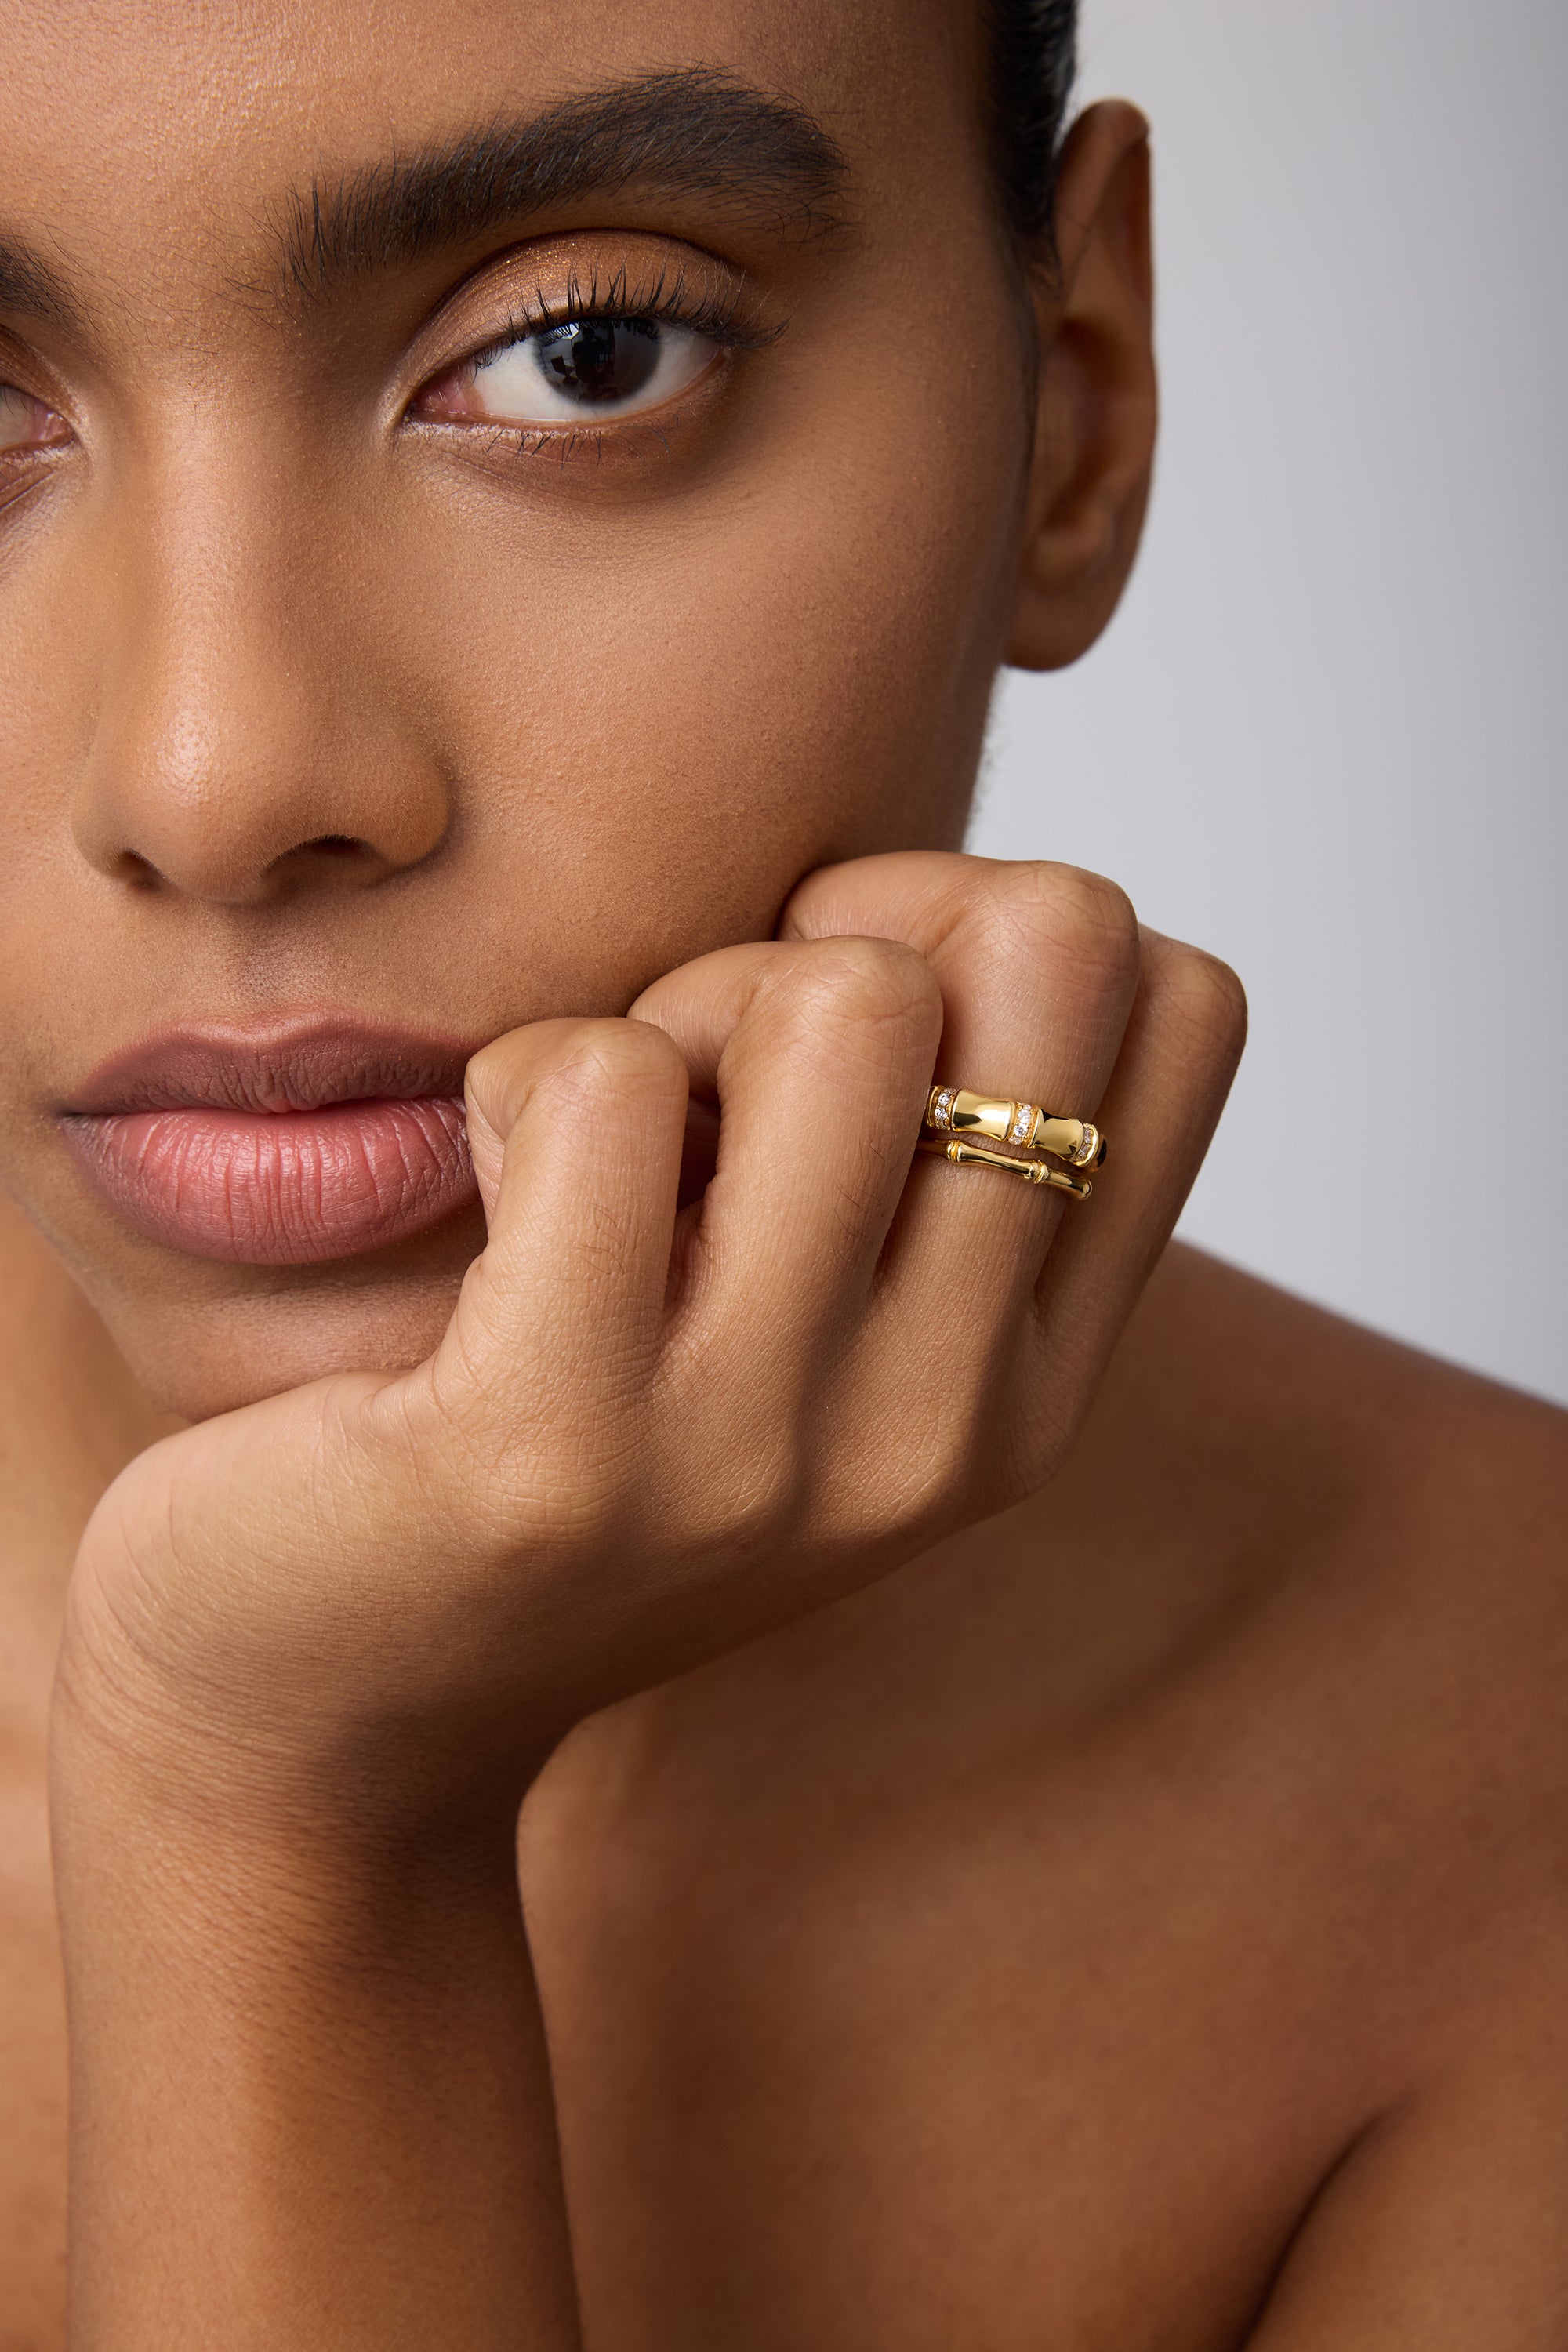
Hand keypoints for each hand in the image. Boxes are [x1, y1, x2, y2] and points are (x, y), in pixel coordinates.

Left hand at [56, 852, 1243, 1842]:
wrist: (335, 1722)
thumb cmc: (569, 1450)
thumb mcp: (807, 1326)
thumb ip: (916, 1150)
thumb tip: (931, 895)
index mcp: (1032, 1382)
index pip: (1189, 1003)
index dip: (999, 930)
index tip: (842, 1032)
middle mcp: (948, 1424)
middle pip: (1041, 946)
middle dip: (842, 942)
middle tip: (711, 1084)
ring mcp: (765, 1447)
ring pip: (837, 996)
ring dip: (677, 1010)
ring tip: (596, 1156)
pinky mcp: (557, 1442)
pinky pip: (602, 1079)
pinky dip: (517, 1082)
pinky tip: (487, 1200)